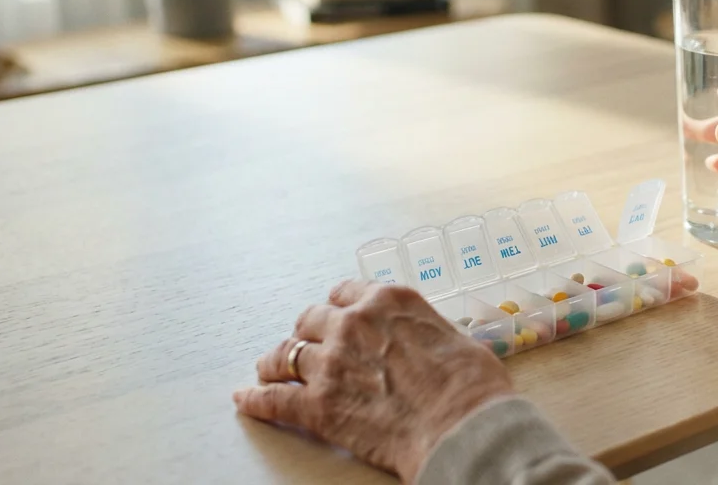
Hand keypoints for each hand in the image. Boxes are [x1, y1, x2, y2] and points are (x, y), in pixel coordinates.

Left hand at [234, 281, 513, 481]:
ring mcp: (331, 363)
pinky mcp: (317, 406)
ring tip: (267, 368)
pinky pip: (273, 399)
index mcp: (389, 300)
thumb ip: (426, 334)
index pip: (347, 291)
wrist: (462, 427)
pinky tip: (245, 399)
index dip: (337, 304)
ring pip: (285, 354)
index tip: (334, 312)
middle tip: (305, 343)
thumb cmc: (472, 387)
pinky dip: (255, 399)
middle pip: (311, 319)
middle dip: (307, 332)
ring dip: (274, 362)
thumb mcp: (456, 339)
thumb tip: (430, 346)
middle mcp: (354, 323)